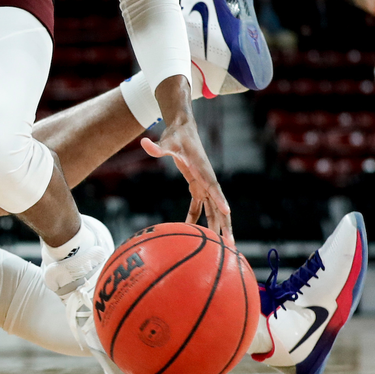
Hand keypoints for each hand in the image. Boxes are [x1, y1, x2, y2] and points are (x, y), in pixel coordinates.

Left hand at [141, 118, 232, 242]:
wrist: (183, 129)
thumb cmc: (176, 135)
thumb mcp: (167, 141)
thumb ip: (157, 146)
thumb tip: (144, 142)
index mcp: (202, 169)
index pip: (213, 186)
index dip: (219, 199)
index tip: (227, 212)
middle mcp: (206, 178)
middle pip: (218, 204)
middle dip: (224, 223)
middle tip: (230, 242)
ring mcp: (203, 183)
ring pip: (212, 208)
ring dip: (215, 225)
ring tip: (221, 245)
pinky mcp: (197, 185)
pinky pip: (199, 206)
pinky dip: (197, 218)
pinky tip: (194, 232)